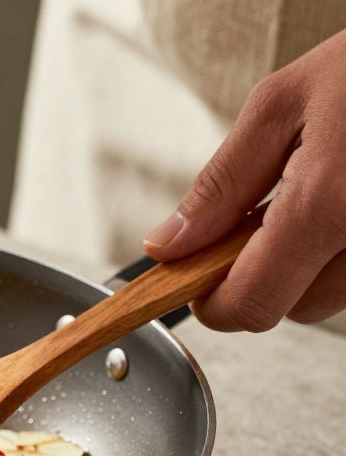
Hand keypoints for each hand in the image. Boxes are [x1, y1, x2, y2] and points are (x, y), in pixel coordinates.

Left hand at [143, 29, 345, 331]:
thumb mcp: (281, 105)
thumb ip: (221, 184)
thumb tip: (169, 246)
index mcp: (330, 206)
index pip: (253, 303)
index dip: (213, 302)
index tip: (196, 281)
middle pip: (295, 308)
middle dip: (263, 274)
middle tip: (260, 217)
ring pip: (332, 295)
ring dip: (307, 262)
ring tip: (315, 193)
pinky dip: (338, 248)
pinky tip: (341, 201)